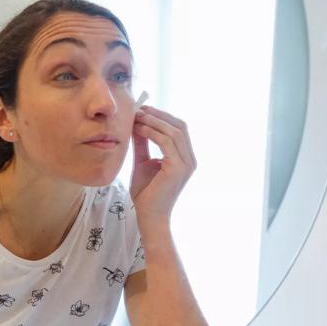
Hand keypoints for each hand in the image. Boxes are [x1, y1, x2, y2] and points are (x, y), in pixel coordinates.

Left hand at [130, 105, 197, 226]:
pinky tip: (140, 129)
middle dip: (159, 115)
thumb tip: (137, 123)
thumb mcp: (142, 162)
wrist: (148, 215)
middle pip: (180, 126)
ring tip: (137, 118)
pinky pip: (167, 142)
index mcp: (185, 158)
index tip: (143, 110)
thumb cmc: (146, 193)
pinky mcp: (178, 168)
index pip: (179, 129)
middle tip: (140, 110)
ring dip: (155, 121)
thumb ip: (143, 143)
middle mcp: (190, 160)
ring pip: (175, 131)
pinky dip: (153, 132)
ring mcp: (187, 164)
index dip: (162, 116)